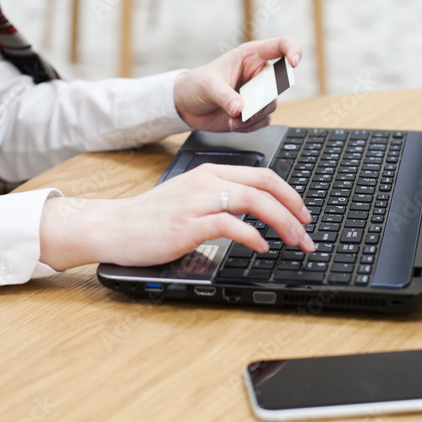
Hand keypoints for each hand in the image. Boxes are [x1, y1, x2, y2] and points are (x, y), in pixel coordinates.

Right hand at [38, 164, 314, 269]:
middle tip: (308, 232)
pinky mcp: (188, 224)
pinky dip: (253, 236)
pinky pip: (231, 224)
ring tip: (295, 242)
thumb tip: (253, 214)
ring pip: (254, 202)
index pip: (261, 175)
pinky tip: (262, 248)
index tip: (303, 214)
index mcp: (209, 173)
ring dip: (282, 223)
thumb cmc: (151, 219)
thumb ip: (218, 199)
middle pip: (264, 186)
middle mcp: (206, 181)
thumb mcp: (189, 200)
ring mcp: (197, 201)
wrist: (114, 227)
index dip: (289, 193)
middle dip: (293, 209)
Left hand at [173, 36, 302, 132]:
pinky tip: (234, 125)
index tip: (293, 63)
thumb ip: (225, 96)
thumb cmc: (197, 84)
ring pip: (270, 106)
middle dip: (261, 101)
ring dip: (253, 117)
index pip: (282, 45)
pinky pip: (263, 121)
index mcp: (251, 55)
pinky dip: (250, 126)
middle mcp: (258, 74)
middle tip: (244, 111)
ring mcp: (258, 94)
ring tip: (233, 121)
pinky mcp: (254, 112)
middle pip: (278, 85)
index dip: (293, 51)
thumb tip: (240, 110)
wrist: (186, 105)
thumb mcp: (208, 85)